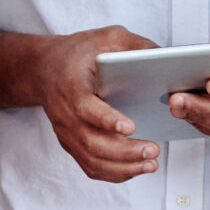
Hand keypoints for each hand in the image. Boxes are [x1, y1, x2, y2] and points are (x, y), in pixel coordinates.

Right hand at [34, 23, 161, 181]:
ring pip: (91, 159)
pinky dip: (114, 173)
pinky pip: (91, 166)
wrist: (44, 69)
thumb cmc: (79, 53)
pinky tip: (137, 169)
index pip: (85, 107)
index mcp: (70, 84)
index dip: (106, 119)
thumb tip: (165, 57)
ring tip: (151, 163)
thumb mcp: (106, 37)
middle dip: (124, 150)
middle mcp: (64, 113)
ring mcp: (66, 133)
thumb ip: (133, 45)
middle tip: (153, 149)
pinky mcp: (71, 144)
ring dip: (123, 167)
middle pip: (91, 141)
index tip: (131, 126)